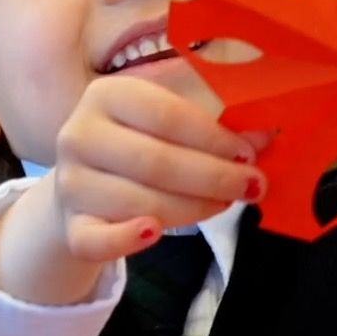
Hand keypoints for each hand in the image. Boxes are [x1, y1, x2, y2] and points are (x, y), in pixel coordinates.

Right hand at [52, 76, 267, 261]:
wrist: (84, 184)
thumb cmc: (139, 144)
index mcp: (107, 95)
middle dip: (212, 177)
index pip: (167, 115)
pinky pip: (97, 240)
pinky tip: (154, 232)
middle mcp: (79, 134)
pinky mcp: (70, 226)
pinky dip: (126, 240)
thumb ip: (216, 125)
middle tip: (252, 186)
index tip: (249, 155)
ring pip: (139, 202)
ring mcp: (70, 183)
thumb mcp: (171, 123)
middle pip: (155, 161)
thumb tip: (267, 135)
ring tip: (223, 204)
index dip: (213, 138)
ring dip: (192, 208)